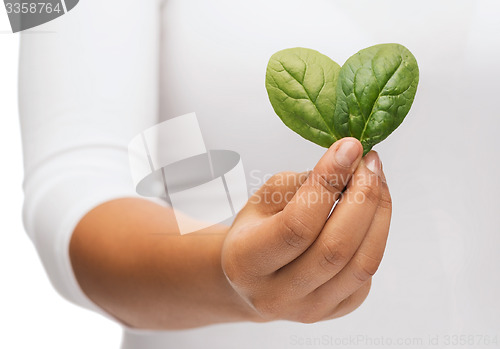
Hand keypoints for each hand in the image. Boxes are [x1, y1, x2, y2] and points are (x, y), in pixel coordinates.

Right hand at [221, 138, 391, 322]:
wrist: (253, 277)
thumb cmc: (255, 232)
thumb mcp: (262, 200)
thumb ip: (303, 184)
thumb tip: (350, 162)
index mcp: (247, 262)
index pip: (297, 224)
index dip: (329, 182)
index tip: (349, 148)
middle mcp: (276, 294)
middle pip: (336, 248)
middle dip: (363, 197)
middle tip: (369, 162)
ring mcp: (309, 310)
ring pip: (362, 264)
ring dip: (379, 214)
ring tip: (377, 181)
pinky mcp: (335, 311)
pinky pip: (367, 273)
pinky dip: (374, 236)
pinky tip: (366, 214)